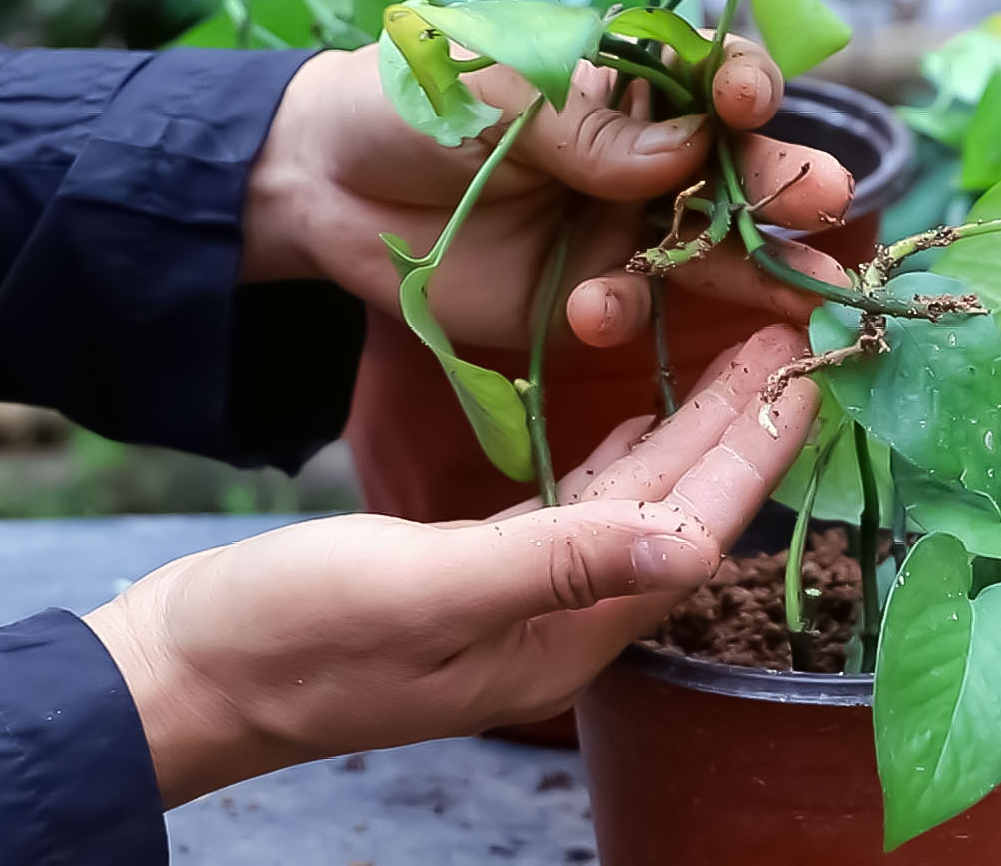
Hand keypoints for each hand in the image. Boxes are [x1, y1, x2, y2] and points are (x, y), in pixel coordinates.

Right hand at [84, 327, 818, 805]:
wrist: (194, 671)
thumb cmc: (293, 636)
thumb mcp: (422, 590)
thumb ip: (557, 565)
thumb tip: (694, 545)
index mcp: (571, 629)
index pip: (695, 525)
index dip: (755, 448)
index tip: (806, 370)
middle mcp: (570, 616)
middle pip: (682, 503)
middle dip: (741, 421)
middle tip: (791, 331)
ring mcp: (532, 594)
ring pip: (640, 495)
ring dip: (692, 426)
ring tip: (736, 350)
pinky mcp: (489, 566)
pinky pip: (584, 498)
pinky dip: (623, 448)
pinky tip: (643, 413)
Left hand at [244, 38, 854, 348]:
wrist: (325, 187)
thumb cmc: (417, 101)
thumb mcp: (502, 91)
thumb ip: (592, 127)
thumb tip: (686, 152)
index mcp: (636, 83)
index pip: (714, 80)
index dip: (743, 88)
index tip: (749, 98)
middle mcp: (653, 159)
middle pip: (740, 172)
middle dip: (786, 185)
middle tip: (825, 197)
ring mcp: (630, 233)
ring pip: (716, 252)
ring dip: (758, 272)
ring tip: (809, 295)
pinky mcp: (594, 298)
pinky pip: (641, 312)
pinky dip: (631, 314)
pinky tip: (594, 310)